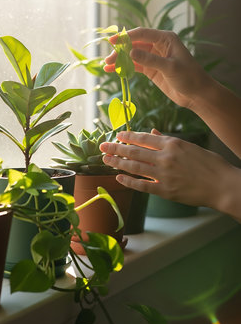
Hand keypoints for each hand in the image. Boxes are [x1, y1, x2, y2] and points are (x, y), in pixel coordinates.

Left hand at [100, 129, 238, 212]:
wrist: (222, 185)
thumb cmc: (210, 164)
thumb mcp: (190, 146)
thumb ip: (169, 140)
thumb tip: (153, 133)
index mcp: (172, 144)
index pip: (144, 138)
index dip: (128, 136)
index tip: (117, 135)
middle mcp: (165, 157)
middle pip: (134, 151)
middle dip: (116, 148)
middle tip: (102, 146)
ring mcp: (164, 175)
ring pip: (135, 167)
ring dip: (118, 163)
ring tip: (105, 160)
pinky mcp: (165, 191)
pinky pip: (142, 185)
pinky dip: (129, 182)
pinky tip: (119, 178)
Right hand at [105, 27, 211, 109]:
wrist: (197, 94)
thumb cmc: (189, 77)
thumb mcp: (170, 67)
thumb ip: (150, 60)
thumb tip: (130, 52)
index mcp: (166, 39)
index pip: (142, 33)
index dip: (126, 36)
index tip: (112, 42)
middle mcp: (159, 45)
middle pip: (134, 44)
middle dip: (120, 50)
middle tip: (107, 59)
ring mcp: (154, 57)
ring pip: (133, 55)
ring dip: (120, 59)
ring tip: (107, 66)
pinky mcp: (152, 70)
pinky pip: (135, 66)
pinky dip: (125, 68)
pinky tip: (114, 70)